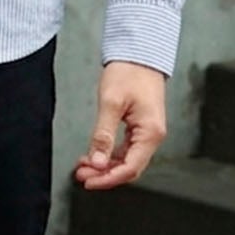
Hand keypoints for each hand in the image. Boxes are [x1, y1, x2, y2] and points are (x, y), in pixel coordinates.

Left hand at [74, 61, 166, 190]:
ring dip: (105, 165)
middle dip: (104, 174)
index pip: (130, 168)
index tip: (88, 181)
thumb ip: (103, 135)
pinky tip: (94, 154)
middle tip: (81, 174)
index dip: (108, 179)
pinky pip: (126, 149)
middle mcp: (153, 136)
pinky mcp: (141, 127)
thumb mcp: (111, 103)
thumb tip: (97, 161)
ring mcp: (148, 132)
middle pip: (129, 167)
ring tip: (83, 165)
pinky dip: (110, 155)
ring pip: (127, 160)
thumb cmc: (129, 72)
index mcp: (150, 133)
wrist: (139, 53)